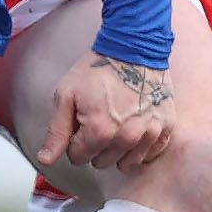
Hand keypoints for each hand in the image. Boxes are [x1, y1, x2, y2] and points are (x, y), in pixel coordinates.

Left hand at [39, 56, 175, 174]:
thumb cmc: (98, 69)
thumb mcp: (67, 95)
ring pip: (126, 163)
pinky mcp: (165, 128)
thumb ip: (57, 131)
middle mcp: (128, 138)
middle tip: (98, 119)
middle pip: (102, 162)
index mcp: (100, 131)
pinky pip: (150, 154)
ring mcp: (150, 133)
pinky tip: (133, 129)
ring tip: (116, 124)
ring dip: (118, 150)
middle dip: (95, 145)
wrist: (134, 47)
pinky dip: (140, 147)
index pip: (78, 157)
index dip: (75, 141)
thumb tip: (46, 159)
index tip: (80, 122)